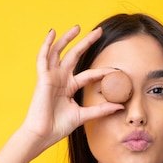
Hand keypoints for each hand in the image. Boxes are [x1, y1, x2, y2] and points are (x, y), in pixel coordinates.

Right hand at [19, 25, 123, 155]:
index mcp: (69, 87)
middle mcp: (60, 79)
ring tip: (78, 27)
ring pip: (59, 52)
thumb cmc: (58, 127)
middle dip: (86, 43)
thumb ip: (101, 110)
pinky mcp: (42, 78)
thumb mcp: (83, 116)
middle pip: (75, 56)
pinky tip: (52, 32)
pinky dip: (47, 44)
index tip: (116, 69)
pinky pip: (43, 57)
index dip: (102, 71)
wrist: (42, 134)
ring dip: (67, 39)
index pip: (89, 74)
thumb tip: (120, 106)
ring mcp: (51, 77)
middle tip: (99, 31)